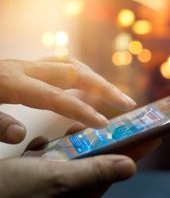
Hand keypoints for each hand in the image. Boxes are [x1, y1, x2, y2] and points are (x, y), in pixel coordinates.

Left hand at [0, 56, 135, 143]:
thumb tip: (21, 135)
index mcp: (12, 81)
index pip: (57, 98)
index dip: (83, 110)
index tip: (104, 124)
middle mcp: (25, 68)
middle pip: (74, 73)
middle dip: (104, 88)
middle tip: (127, 103)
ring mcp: (28, 65)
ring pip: (71, 64)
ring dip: (96, 78)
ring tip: (114, 94)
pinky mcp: (27, 66)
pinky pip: (62, 65)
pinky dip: (80, 73)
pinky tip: (87, 84)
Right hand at [0, 124, 160, 197]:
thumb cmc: (17, 191)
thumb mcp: (59, 177)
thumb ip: (95, 171)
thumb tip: (131, 166)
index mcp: (86, 189)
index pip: (121, 166)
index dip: (140, 150)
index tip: (156, 136)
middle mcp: (76, 186)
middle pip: (101, 158)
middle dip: (102, 140)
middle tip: (101, 126)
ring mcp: (58, 181)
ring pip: (78, 155)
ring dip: (73, 142)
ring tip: (66, 133)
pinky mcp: (43, 176)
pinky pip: (55, 158)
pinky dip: (50, 149)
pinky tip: (37, 148)